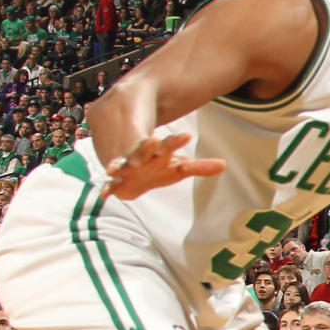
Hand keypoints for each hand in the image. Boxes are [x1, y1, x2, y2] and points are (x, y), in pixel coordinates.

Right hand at [102, 132, 225, 199]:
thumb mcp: (178, 169)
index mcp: (159, 153)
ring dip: (124, 163)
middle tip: (154, 139)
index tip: (187, 136)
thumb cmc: (158, 169)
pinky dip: (109, 187)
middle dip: (149, 146)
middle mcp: (143, 157)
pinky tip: (105, 193)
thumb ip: (199, 167)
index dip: (178, 141)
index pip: (170, 145)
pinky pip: (111, 183)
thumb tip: (223, 165)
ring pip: (126, 163)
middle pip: (146, 149)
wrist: (133, 177)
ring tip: (121, 165)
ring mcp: (129, 167)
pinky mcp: (118, 179)